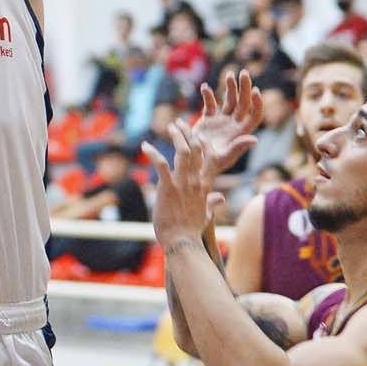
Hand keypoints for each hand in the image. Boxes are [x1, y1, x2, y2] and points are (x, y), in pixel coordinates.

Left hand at [144, 121, 224, 246]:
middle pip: (196, 150)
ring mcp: (183, 184)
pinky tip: (145, 146)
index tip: (198, 134)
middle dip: (188, 133)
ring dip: (177, 137)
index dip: (204, 144)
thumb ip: (213, 204)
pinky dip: (153, 154)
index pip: (210, 159)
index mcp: (204, 187)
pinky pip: (161, 165)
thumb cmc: (191, 231)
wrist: (183, 242)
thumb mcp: (206, 215)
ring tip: (170, 126)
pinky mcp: (168, 188)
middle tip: (179, 123)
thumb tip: (221, 198)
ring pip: (183, 152)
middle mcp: (196, 182)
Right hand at [186, 72, 263, 160]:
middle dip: (244, 87)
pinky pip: (210, 104)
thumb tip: (255, 139)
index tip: (256, 90)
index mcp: (241, 132)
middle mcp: (234, 124)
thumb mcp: (225, 158)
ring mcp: (222, 120)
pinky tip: (205, 87)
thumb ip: (238, 147)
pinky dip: (208, 95)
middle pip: (243, 102)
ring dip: (230, 87)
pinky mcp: (208, 120)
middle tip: (244, 73)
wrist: (193, 165)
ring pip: (229, 100)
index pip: (254, 114)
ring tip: (229, 74)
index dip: (257, 103)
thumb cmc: (211, 166)